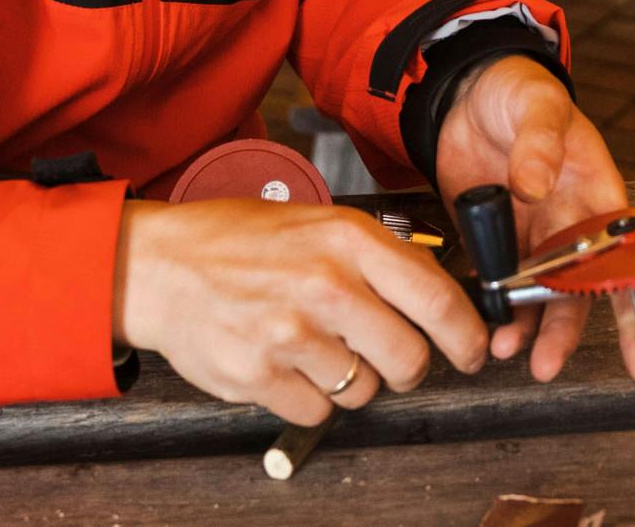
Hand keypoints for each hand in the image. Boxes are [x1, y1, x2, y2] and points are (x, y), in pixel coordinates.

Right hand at [112, 197, 484, 425]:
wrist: (160, 265)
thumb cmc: (239, 241)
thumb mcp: (320, 223)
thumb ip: (378, 258)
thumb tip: (441, 300)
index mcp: (349, 239)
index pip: (437, 299)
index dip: (468, 335)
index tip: (474, 350)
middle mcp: (326, 285)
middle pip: (409, 359)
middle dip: (407, 367)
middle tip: (389, 357)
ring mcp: (290, 334)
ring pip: (364, 391)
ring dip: (351, 380)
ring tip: (317, 347)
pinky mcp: (257, 376)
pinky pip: (316, 412)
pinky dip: (309, 398)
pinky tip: (286, 364)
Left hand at [433, 55, 634, 385]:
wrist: (469, 92)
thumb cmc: (520, 91)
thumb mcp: (536, 104)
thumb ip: (540, 142)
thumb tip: (535, 186)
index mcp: (597, 194)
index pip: (628, 261)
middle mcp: (570, 224)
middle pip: (578, 290)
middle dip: (565, 331)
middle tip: (547, 364)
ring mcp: (530, 235)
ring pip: (536, 294)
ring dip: (525, 325)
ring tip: (503, 347)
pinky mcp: (493, 239)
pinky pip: (495, 281)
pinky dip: (489, 305)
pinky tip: (477, 322)